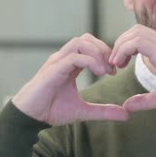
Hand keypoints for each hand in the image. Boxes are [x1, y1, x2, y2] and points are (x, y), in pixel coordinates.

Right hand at [12, 34, 128, 125]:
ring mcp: (57, 61)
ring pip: (80, 42)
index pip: (90, 46)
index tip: (114, 71)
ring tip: (106, 70)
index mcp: (70, 64)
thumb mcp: (84, 111)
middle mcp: (63, 58)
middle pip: (87, 38)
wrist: (30, 118)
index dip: (105, 54)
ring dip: (97, 53)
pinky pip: (74, 56)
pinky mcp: (53, 69)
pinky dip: (90, 61)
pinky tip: (99, 73)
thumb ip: (104, 111)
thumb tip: (126, 115)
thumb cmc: (51, 111)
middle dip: (104, 49)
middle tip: (113, 68)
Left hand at [109, 24, 155, 110]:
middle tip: (114, 63)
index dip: (125, 47)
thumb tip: (127, 106)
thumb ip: (143, 100)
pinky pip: (137, 42)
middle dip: (120, 44)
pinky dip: (124, 50)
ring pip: (135, 33)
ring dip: (120, 46)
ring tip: (116, 64)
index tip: (118, 64)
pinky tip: (120, 64)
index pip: (140, 36)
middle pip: (135, 30)